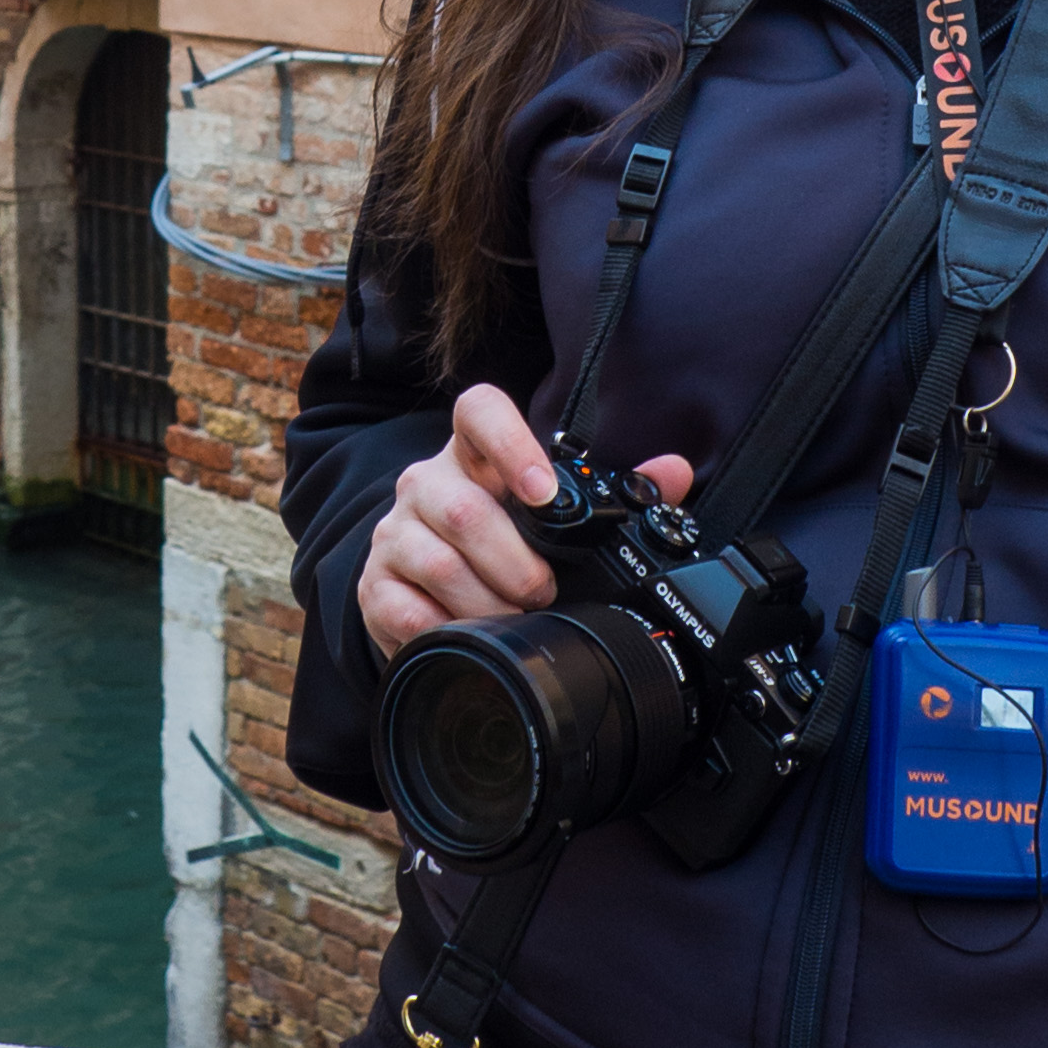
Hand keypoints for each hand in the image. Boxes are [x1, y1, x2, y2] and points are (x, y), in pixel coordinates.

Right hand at [355, 387, 695, 662]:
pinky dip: (444, 630)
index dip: (511, 444)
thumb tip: (673, 471)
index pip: (478, 411)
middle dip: (514, 563)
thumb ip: (617, 488)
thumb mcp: (550, 514)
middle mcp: (426, 483)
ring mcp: (394, 532)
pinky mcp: (373, 585)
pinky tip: (466, 636)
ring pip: (436, 562)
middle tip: (542, 591)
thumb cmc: (500, 541)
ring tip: (513, 619)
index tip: (543, 492)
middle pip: (463, 510)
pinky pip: (405, 609)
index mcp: (473, 454)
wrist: (424, 586)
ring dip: (486, 603)